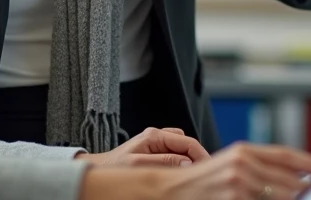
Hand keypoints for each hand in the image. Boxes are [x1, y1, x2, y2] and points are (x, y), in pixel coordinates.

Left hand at [76, 127, 209, 166]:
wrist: (100, 168)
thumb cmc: (115, 166)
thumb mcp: (139, 164)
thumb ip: (164, 161)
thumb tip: (187, 162)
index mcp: (154, 136)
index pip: (188, 142)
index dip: (202, 156)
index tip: (210, 170)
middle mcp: (157, 136)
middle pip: (188, 144)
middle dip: (198, 158)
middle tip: (203, 174)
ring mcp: (156, 142)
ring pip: (183, 148)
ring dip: (190, 159)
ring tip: (191, 174)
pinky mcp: (155, 149)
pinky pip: (175, 153)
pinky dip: (181, 161)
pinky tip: (179, 172)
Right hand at [155, 142, 310, 199]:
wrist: (170, 190)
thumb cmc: (200, 181)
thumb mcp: (229, 166)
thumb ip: (258, 168)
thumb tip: (292, 177)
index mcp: (241, 150)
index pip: (284, 154)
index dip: (308, 161)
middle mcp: (241, 163)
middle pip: (287, 177)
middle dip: (305, 186)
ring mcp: (237, 183)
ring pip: (280, 194)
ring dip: (293, 198)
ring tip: (305, 198)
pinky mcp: (233, 199)